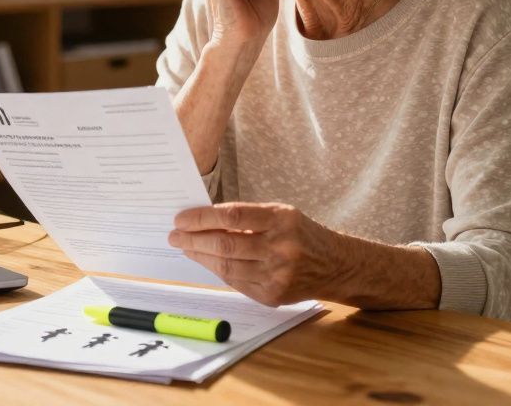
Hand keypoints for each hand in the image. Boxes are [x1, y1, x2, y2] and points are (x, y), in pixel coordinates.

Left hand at [168, 202, 339, 306]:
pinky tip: (207, 262)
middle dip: (193, 240)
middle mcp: (281, 248)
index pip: (232, 216)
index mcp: (282, 220)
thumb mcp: (280, 214)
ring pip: (227, 267)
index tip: (181, 219)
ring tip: (186, 248)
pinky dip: (218, 271)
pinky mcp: (274, 295)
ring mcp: (278, 275)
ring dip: (201, 257)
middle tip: (174, 236)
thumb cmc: (301, 234)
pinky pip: (237, 283)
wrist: (335, 265)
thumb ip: (246, 217)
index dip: (202, 218)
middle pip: (225, 244)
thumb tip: (203, 220)